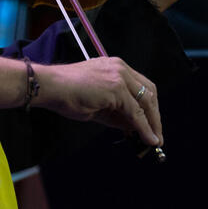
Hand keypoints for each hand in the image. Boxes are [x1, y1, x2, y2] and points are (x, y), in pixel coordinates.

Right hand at [34, 57, 161, 145]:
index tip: (152, 123)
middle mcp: (120, 68)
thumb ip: (116, 114)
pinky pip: (136, 113)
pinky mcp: (116, 89)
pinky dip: (144, 128)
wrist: (51, 87)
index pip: (141, 86)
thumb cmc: (67, 93)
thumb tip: (133, 128)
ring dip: (153, 124)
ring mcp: (119, 77)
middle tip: (156, 134)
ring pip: (146, 102)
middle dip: (155, 115)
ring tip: (154, 141)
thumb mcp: (97, 104)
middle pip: (149, 92)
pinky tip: (148, 139)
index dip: (149, 106)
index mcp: (115, 67)